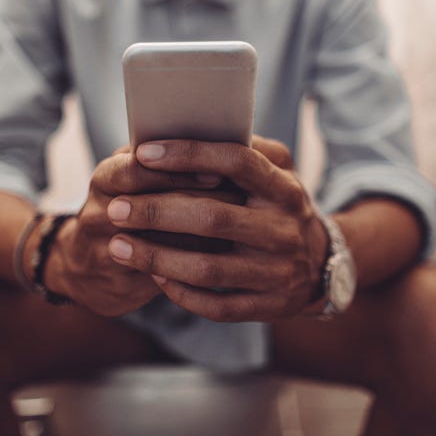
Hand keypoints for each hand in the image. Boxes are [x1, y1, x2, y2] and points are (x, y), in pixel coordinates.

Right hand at [45, 146, 226, 316]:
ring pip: (162, 245)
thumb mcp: (133, 177)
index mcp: (105, 178)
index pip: (139, 169)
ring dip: (204, 236)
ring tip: (238, 227)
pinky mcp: (120, 285)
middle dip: (200, 202)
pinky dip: (194, 266)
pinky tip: (223, 257)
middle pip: (152, 207)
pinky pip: (164, 277)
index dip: (179, 170)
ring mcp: (105, 252)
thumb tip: (215, 141)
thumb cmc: (126, 207)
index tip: (218, 170)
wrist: (87, 266)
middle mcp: (99, 214)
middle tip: (239, 199)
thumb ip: (162, 162)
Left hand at [106, 136, 328, 321]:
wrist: (321, 265)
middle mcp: (283, 230)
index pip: (237, 161)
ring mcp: (277, 272)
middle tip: (114, 209)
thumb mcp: (280, 174)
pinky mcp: (268, 306)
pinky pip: (217, 305)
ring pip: (208, 269)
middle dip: (156, 212)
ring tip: (118, 246)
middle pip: (213, 218)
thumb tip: (197, 129)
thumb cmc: (282, 209)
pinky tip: (154, 276)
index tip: (143, 153)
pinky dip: (180, 292)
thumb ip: (249, 151)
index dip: (189, 155)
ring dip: (156, 258)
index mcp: (284, 189)